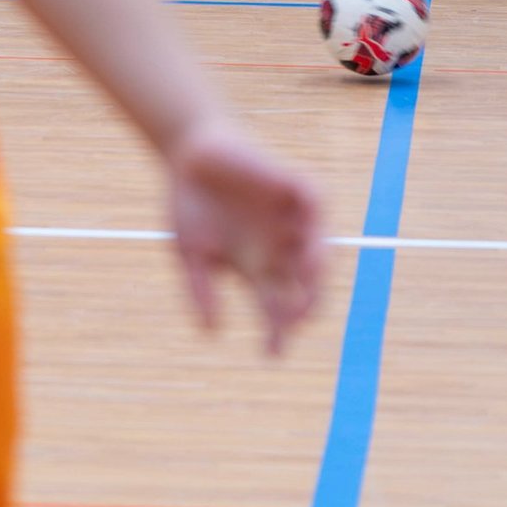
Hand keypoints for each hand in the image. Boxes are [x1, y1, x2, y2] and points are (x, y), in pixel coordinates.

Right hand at [166, 119, 321, 355]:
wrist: (188, 153)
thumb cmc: (188, 204)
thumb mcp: (190, 253)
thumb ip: (200, 290)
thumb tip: (211, 332)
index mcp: (257, 268)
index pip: (275, 310)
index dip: (276, 333)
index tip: (272, 353)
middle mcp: (281, 248)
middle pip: (303, 288)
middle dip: (300, 307)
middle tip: (291, 321)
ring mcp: (291, 220)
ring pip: (318, 252)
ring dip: (315, 273)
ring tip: (306, 286)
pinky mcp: (295, 188)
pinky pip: (315, 206)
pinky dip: (314, 224)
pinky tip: (306, 244)